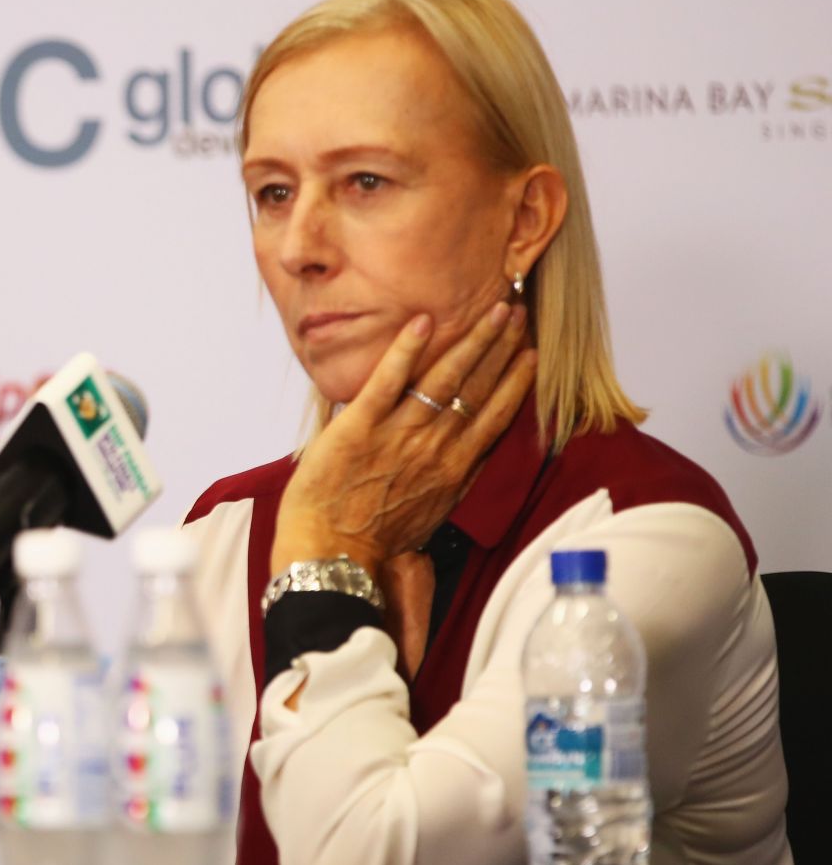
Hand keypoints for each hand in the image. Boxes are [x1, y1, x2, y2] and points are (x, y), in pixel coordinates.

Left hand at [272, 302, 535, 576]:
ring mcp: (398, 434)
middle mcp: (435, 447)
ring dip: (473, 340)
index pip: (494, 415)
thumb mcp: (430, 513)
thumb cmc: (373, 541)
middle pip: (477, 388)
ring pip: (445, 378)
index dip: (516, 381)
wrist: (333, 555)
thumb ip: (451, 479)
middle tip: (517, 311)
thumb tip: (471, 455)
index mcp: (453, 468)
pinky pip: (387, 381)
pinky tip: (423, 322)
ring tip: (493, 309)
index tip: (532, 353)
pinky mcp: (359, 426)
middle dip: (501, 347)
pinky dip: (405, 350)